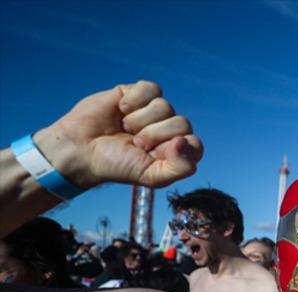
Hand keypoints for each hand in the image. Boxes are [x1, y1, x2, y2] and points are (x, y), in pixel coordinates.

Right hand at [35, 81, 202, 189]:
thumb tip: (186, 142)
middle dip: (154, 135)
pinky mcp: (137, 94)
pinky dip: (135, 99)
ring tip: (125, 128)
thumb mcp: (151, 176)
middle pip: (181, 123)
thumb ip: (179, 168)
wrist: (82, 148)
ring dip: (141, 120)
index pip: (194, 144)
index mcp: (175, 152)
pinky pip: (151, 88)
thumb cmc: (116, 165)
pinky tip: (121, 109)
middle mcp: (168, 130)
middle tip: (134, 143)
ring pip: (165, 106)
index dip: (175, 149)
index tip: (153, 154)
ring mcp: (153, 111)